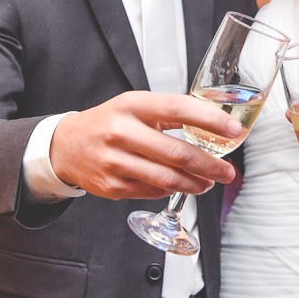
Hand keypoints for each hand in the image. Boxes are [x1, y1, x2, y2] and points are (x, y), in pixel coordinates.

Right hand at [49, 91, 240, 200]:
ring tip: (208, 182)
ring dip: (194, 183)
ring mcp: (115, 162)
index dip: (209, 121)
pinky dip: (171, 190)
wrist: (65, 146)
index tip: (233, 131)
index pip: (177, 109)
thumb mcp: (133, 106)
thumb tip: (213, 126)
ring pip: (167, 178)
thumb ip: (168, 114)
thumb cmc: (107, 123)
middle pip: (176, 152)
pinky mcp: (112, 186)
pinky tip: (180, 186)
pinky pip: (151, 191)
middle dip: (209, 165)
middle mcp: (121, 133)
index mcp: (130, 106)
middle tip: (227, 172)